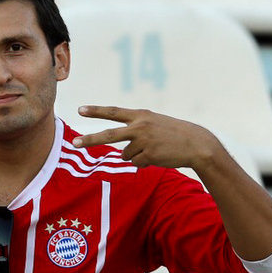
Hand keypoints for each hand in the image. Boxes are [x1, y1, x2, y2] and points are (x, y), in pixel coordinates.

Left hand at [72, 106, 223, 171]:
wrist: (196, 144)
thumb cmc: (174, 133)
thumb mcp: (154, 123)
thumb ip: (135, 130)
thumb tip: (121, 155)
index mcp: (141, 116)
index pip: (114, 112)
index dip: (96, 111)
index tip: (80, 109)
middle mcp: (140, 127)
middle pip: (109, 135)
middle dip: (90, 140)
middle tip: (75, 144)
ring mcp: (144, 141)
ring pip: (126, 154)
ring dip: (136, 155)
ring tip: (154, 149)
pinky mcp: (149, 155)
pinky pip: (137, 163)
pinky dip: (145, 162)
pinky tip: (159, 156)